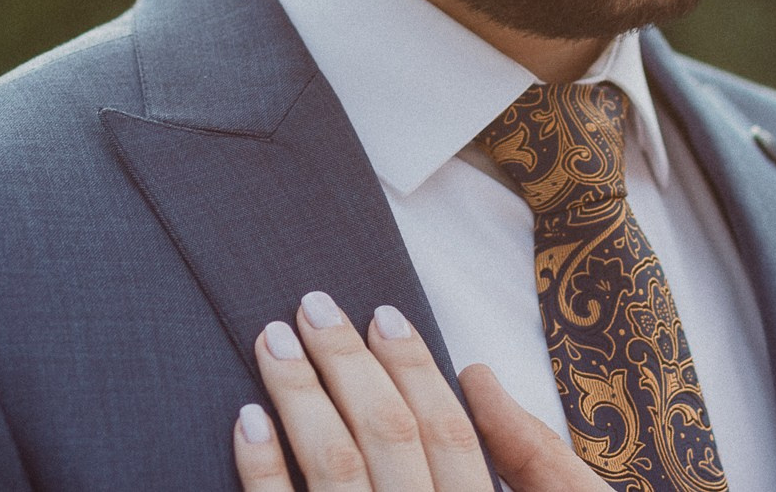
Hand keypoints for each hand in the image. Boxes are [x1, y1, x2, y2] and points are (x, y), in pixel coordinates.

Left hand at [232, 290, 610, 491]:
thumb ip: (529, 464)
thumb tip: (480, 379)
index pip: (451, 436)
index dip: (416, 370)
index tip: (383, 316)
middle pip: (388, 439)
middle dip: (348, 363)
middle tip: (313, 304)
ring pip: (333, 471)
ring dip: (300, 396)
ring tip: (273, 340)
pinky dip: (261, 469)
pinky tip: (246, 421)